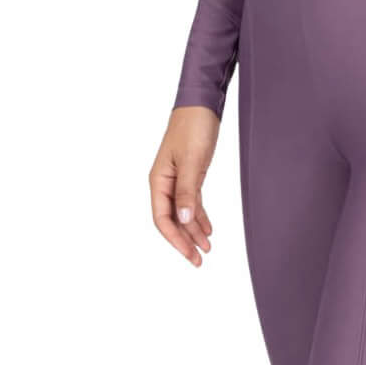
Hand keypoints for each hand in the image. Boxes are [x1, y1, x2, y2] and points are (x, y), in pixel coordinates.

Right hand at [151, 105, 219, 265]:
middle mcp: (164, 183)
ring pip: (183, 213)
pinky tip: (207, 229)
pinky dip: (199, 217)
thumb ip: (187, 191)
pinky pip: (191, 202)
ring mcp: (176, 180)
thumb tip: (184, 220)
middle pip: (172, 220)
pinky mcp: (189, 174)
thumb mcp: (192, 160)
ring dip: (193, 232)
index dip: (176, 239)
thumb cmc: (193, 127)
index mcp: (158, 180)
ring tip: (206, 249)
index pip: (162, 218)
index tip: (190, 254)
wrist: (202, 104)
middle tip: (199, 260)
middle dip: (184, 241)